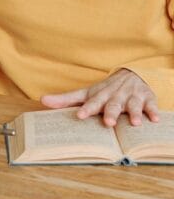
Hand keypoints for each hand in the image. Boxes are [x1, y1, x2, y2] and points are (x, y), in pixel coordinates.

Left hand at [41, 69, 159, 126]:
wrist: (131, 75)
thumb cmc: (104, 90)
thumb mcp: (86, 93)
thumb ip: (65, 99)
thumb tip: (42, 101)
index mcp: (100, 95)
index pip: (92, 102)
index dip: (87, 109)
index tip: (80, 116)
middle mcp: (115, 95)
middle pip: (112, 104)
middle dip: (110, 112)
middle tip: (108, 122)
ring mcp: (131, 97)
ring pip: (132, 105)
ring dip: (133, 113)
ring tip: (134, 123)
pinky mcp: (147, 99)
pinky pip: (151, 106)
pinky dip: (153, 112)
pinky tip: (155, 120)